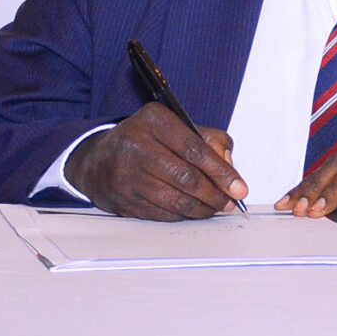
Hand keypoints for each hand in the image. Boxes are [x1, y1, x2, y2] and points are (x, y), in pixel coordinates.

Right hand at [64, 108, 245, 219]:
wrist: (97, 160)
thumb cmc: (144, 141)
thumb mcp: (175, 126)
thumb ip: (209, 139)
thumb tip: (229, 166)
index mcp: (154, 120)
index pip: (195, 148)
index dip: (221, 171)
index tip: (239, 188)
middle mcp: (136, 145)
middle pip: (186, 177)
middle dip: (215, 194)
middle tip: (230, 202)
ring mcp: (127, 175)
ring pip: (175, 199)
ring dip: (202, 209)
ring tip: (216, 208)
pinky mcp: (123, 200)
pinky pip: (162, 213)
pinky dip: (182, 215)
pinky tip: (192, 212)